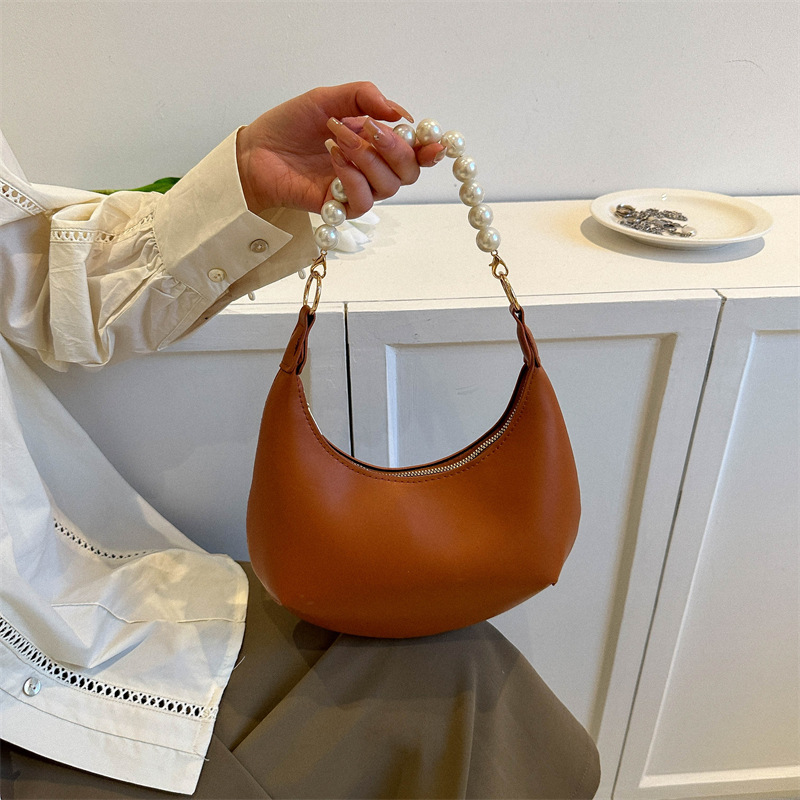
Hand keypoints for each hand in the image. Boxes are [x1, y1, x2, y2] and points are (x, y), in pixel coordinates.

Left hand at [236, 82, 443, 217]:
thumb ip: (364, 97)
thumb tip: (401, 112)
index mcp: (376, 142)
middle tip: (368, 129)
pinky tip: (334, 159)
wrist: (257, 149)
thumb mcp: (329, 98)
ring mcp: (356, 189)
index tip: (432, 142)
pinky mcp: (339, 206)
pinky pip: (363, 201)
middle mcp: (372, 168)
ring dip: (368, 158)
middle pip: (408, 172)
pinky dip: (353, 178)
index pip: (414, 152)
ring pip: (388, 186)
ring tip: (339, 139)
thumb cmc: (291, 125)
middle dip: (394, 148)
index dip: (429, 149)